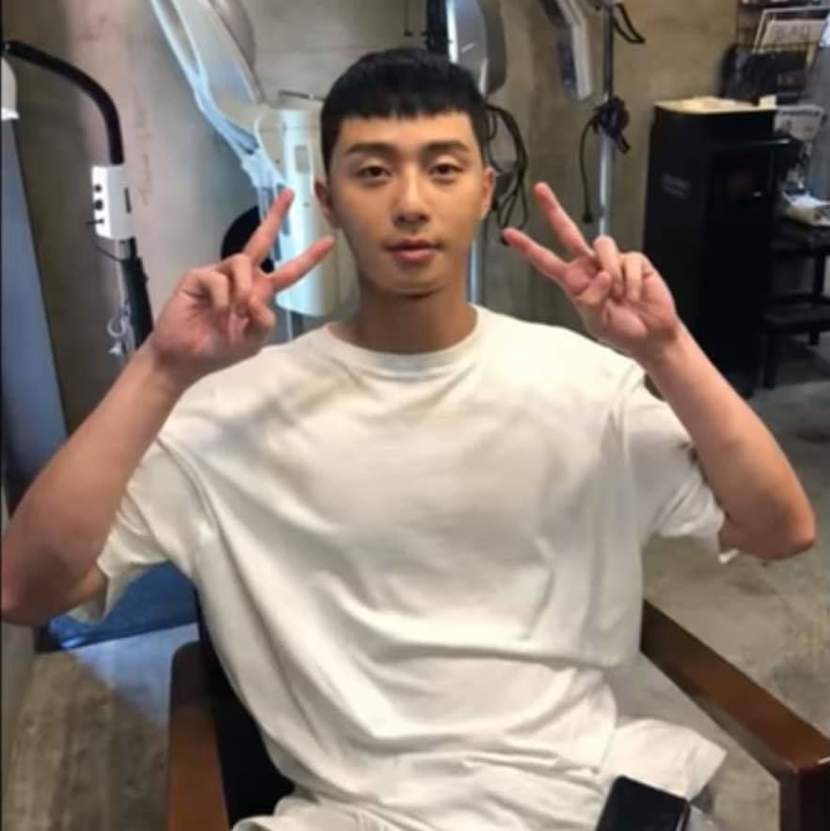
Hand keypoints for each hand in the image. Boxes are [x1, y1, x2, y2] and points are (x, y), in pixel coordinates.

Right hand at [146, 189, 334, 387]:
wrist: (184, 358)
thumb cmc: (218, 349)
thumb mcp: (251, 342)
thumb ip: (264, 323)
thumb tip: (259, 300)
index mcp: (259, 293)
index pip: (288, 273)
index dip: (308, 258)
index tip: (329, 241)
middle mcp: (241, 278)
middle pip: (261, 241)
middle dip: (276, 217)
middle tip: (290, 193)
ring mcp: (219, 274)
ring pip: (242, 262)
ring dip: (244, 289)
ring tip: (235, 311)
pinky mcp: (198, 276)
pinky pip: (218, 279)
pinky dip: (222, 300)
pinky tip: (216, 314)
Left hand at [503, 183, 681, 361]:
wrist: (650, 334)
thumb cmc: (620, 331)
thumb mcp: (597, 324)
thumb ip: (592, 302)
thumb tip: (602, 275)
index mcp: (573, 282)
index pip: (546, 261)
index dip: (528, 247)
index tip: (509, 233)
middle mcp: (589, 266)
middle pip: (567, 232)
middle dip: (553, 210)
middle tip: (539, 189)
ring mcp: (611, 261)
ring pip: (603, 244)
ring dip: (611, 271)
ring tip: (621, 295)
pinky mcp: (633, 260)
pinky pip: (629, 260)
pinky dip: (632, 282)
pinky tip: (636, 295)